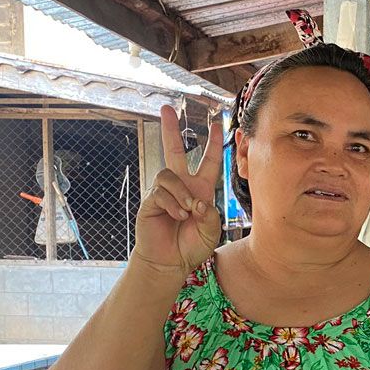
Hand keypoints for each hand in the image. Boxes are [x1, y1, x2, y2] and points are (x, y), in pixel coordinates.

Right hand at [133, 105, 222, 275]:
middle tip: (166, 108)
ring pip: (169, 174)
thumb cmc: (192, 246)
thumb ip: (211, 214)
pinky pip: (161, 192)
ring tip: (186, 213)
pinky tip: (177, 217)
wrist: (170, 261)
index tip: (219, 124)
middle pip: (175, 151)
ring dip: (181, 194)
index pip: (208, 162)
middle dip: (170, 129)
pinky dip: (172, 205)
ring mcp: (164, 192)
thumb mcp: (211, 230)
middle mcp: (182, 186)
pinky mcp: (150, 200)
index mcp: (200, 190)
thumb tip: (197, 201)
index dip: (214, 144)